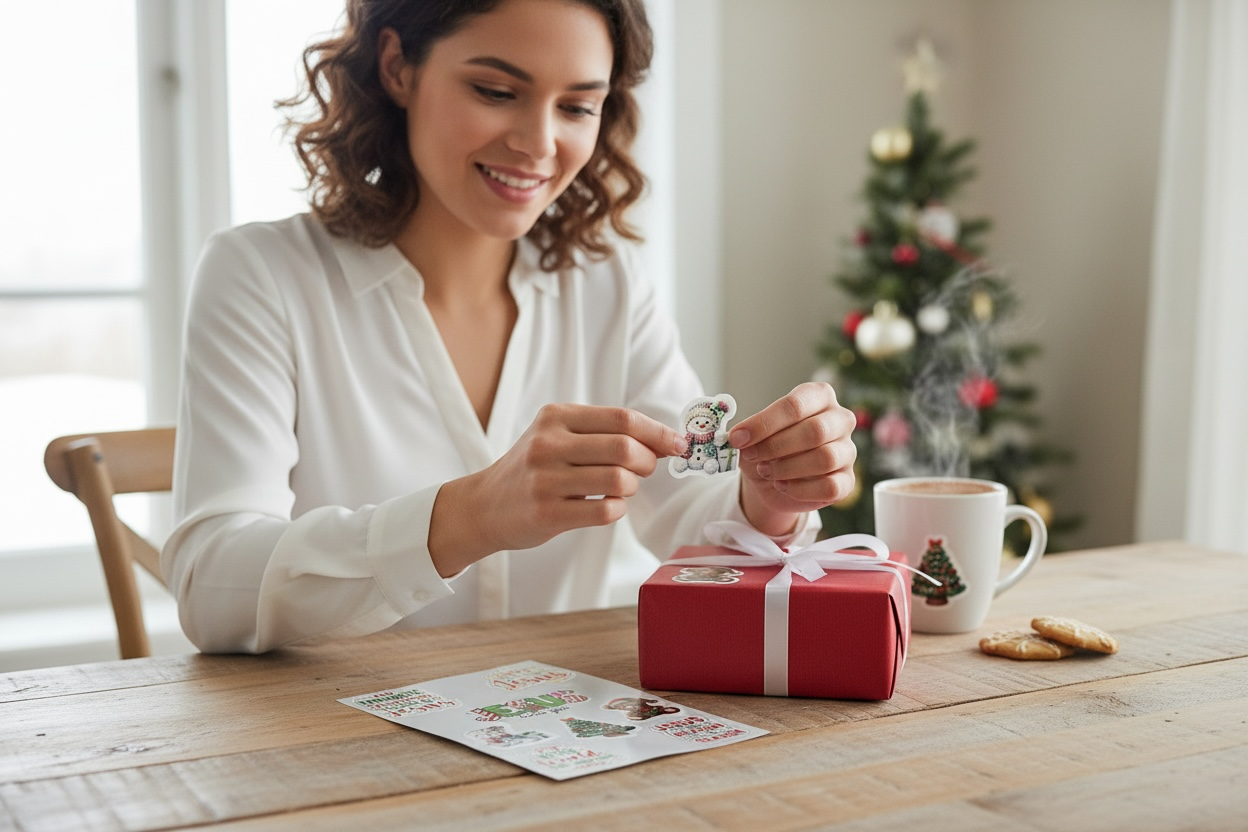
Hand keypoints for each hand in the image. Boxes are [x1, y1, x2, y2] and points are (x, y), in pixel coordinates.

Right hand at [429, 404, 686, 575]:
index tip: (679, 444)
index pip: (622, 418)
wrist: (483, 506)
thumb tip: (665, 441)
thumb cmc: (533, 469)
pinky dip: (616, 509)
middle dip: (648, 461)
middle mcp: (548, 443)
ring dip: (631, 488)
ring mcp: (545, 479)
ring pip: (618, 480)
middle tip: (645, 469)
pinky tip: (605, 506)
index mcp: (556, 417)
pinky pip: (604, 511)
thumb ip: (604, 433)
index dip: (658, 432)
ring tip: (621, 489)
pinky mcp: (545, 513)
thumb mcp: (557, 435)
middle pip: (625, 447)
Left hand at [728, 382, 856, 536]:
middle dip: (776, 446)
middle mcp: (840, 419)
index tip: (738, 437)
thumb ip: (748, 433)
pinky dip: (800, 489)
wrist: (772, 480)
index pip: (795, 405)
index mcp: (819, 396)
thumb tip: (738, 437)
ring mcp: (847, 450)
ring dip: (787, 468)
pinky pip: (830, 485)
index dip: (764, 423)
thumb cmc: (766, 448)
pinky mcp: (848, 480)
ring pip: (825, 458)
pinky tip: (782, 486)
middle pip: (815, 430)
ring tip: (765, 471)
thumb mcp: (753, 436)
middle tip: (752, 455)